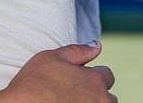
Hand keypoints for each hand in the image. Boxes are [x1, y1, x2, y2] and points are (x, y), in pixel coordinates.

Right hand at [0, 41, 115, 102]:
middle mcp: (101, 99)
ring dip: (91, 102)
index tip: (76, 78)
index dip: (90, 74)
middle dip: (94, 91)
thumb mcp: (51, 58)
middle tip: (71, 91)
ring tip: (69, 100)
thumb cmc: (35, 83)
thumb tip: (96, 44)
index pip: (107, 74)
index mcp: (95, 80)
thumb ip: (78, 50)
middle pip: (107, 94)